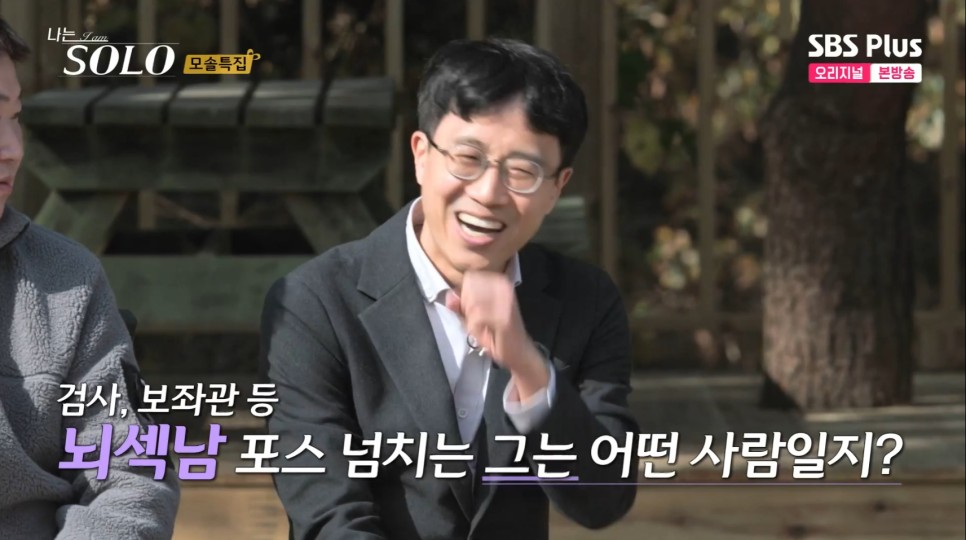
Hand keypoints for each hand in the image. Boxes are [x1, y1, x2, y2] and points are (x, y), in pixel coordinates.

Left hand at [446, 271, 548, 399]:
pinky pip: (477, 318)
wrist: (518, 351)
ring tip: (483, 328)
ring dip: (472, 321)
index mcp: (499, 281)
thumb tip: (449, 296)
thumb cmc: (496, 332)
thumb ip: (460, 304)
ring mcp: (506, 301)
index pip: (470, 278)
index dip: (465, 295)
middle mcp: (504, 286)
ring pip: (472, 304)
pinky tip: (486, 334)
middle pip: (469, 289)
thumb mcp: (474, 316)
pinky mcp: (504, 317)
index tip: (473, 310)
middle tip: (479, 321)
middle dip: (468, 308)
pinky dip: (476, 329)